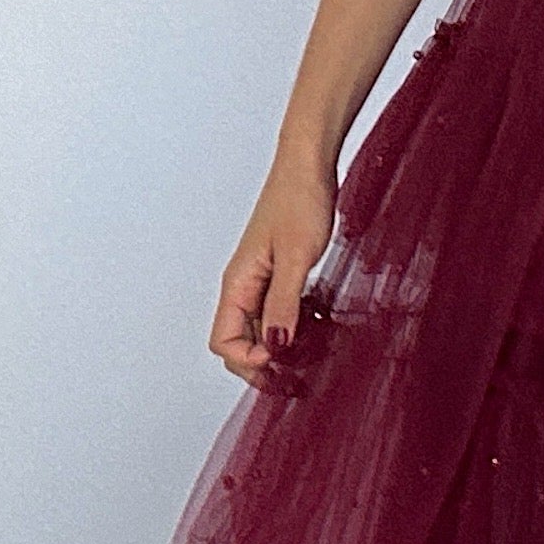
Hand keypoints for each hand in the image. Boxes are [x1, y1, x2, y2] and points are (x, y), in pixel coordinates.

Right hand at [210, 156, 338, 383]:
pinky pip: (281, 311)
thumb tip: (275, 346)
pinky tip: (319, 326)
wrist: (310, 165)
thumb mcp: (297, 257)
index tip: (281, 363)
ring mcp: (261, 280)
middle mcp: (244, 285)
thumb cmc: (299, 199)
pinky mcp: (280, 273)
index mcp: (237, 283)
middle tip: (296, 377)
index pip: (224, 342)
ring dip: (283, 347)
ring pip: (263, 329)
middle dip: (264, 365)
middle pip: (240, 342)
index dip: (248, 361)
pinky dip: (296, 325)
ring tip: (312, 356)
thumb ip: (285, 304)